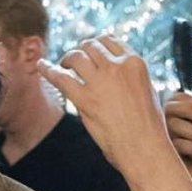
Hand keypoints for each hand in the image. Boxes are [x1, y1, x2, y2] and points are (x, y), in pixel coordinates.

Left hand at [37, 36, 174, 180]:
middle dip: (82, 50)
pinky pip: (60, 78)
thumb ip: (131, 78)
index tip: (91, 51)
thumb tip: (117, 74)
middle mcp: (117, 67)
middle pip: (91, 46)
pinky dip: (48, 70)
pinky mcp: (85, 100)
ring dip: (67, 59)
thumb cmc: (149, 127)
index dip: (98, 44)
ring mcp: (100, 83)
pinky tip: (42, 66)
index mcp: (135, 63)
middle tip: (76, 59)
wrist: (145, 149)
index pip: (110, 41)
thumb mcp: (147, 92)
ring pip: (76, 57)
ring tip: (63, 65)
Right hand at [164, 92, 191, 190]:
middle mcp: (171, 130)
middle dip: (188, 111)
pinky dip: (185, 144)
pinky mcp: (159, 154)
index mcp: (184, 123)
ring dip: (191, 132)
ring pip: (169, 121)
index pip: (176, 99)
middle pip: (169, 106)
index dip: (188, 102)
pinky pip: (168, 139)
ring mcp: (164, 142)